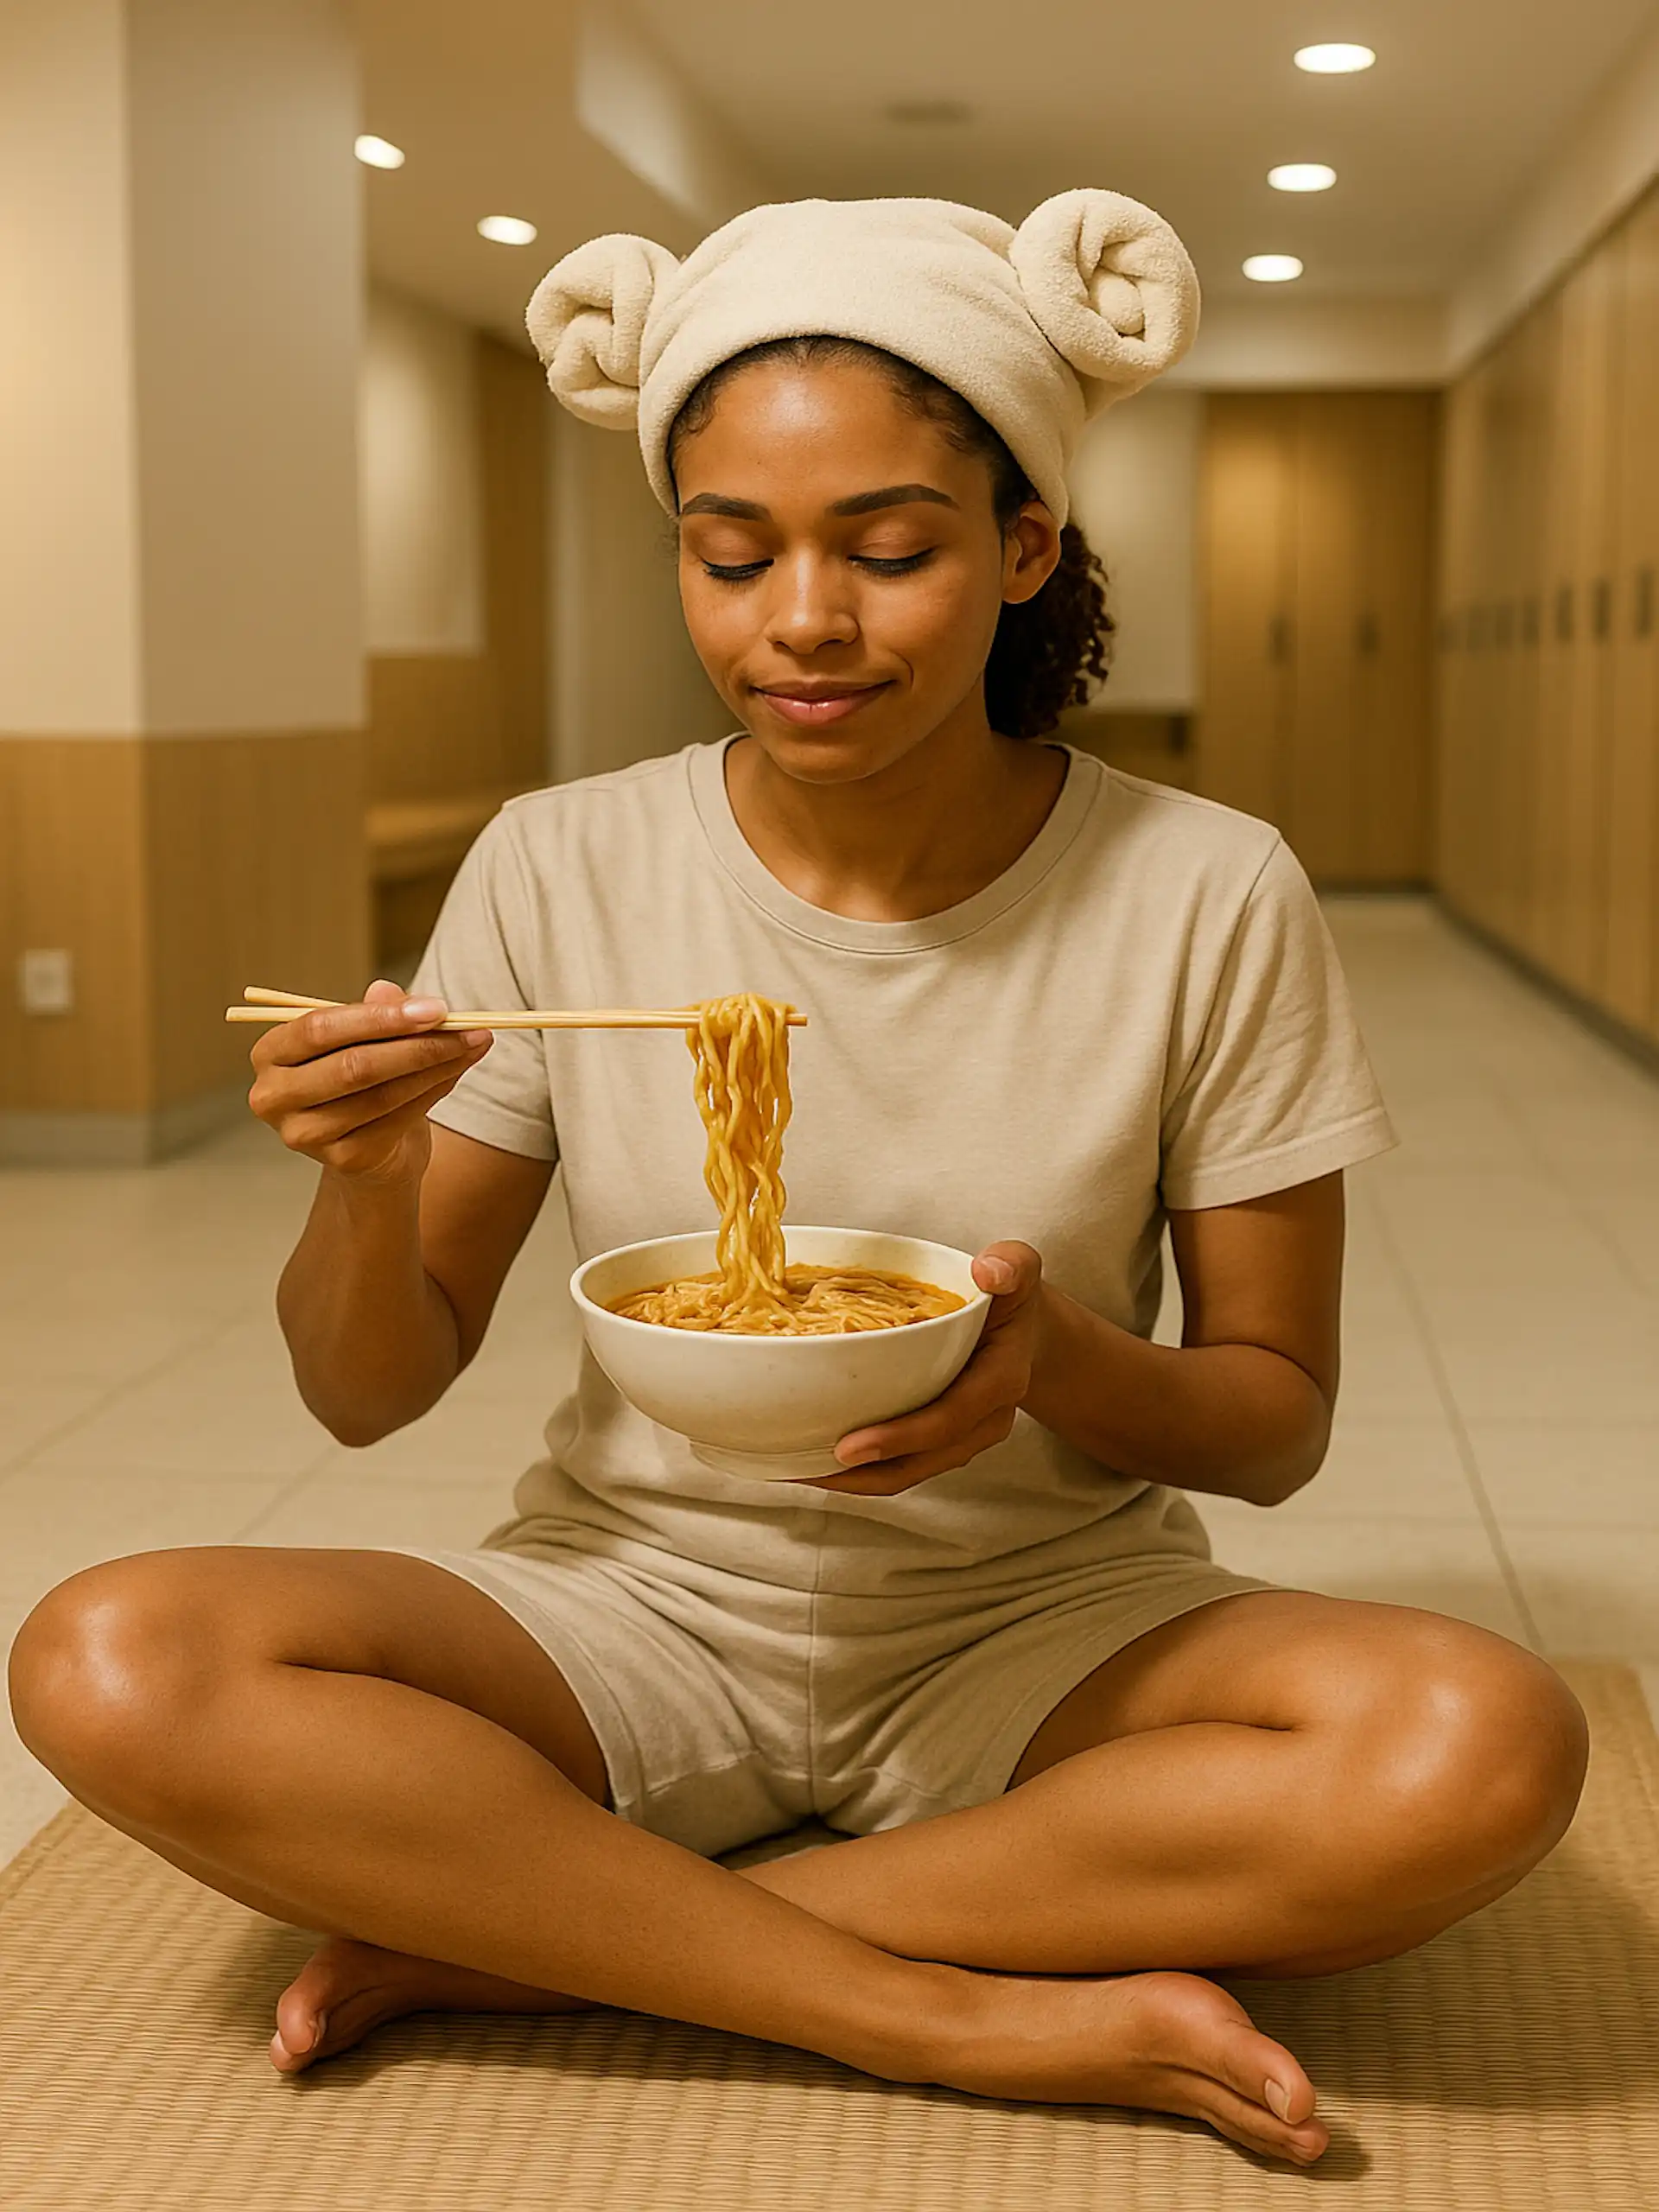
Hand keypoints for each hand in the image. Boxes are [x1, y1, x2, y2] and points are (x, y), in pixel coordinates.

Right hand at [247, 978, 491, 1185]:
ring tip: (472, 1045)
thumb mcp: (365, 1040)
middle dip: (415, 1044)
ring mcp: (305, 1134)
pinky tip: (457, 1071)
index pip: (320, 1028)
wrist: (372, 1150)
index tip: (434, 1008)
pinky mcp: (341, 1160)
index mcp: (270, 1054)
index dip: (379, 1017)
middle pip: (352, 1066)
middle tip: (464, 1027)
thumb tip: (389, 990)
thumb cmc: (361, 1082)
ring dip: (435, 1067)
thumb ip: (376, 1015)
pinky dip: (434, 1092)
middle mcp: (275, 1096)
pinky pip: (398, 1120)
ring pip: (381, 1095)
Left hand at [795, 1241, 1046, 1494]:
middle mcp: (985, 1420)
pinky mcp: (941, 1441)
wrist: (1027, 1333)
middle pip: (922, 1460)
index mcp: (1000, 1380)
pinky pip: (902, 1464)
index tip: (850, 1447)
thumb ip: (1011, 1265)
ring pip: (909, 1472)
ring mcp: (964, 1436)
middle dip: (863, 1472)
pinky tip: (817, 1461)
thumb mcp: (1019, 1269)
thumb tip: (988, 1271)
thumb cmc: (1012, 1298)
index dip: (900, 1437)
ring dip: (855, 1480)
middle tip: (804, 1467)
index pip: (950, 1418)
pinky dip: (861, 1470)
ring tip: (798, 1471)